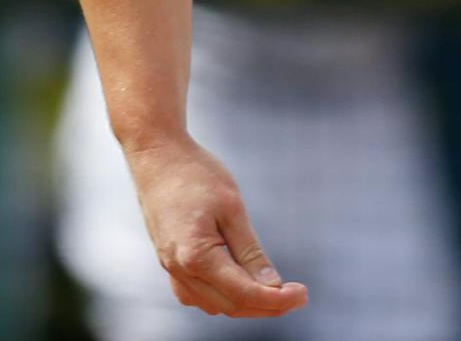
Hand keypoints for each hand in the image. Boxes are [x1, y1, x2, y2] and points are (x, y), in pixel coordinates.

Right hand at [122, 137, 308, 318]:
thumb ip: (250, 251)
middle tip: (297, 295)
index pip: (244, 294)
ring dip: (245, 304)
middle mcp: (180, 270)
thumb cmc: (194, 174)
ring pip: (214, 305)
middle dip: (267, 306)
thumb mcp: (232, 207)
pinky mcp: (169, 262)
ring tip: (274, 290)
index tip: (303, 295)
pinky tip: (240, 283)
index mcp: (196, 257)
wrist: (156, 156)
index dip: (277, 300)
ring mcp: (171, 268)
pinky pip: (198, 294)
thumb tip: (272, 285)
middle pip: (231, 306)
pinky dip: (223, 296)